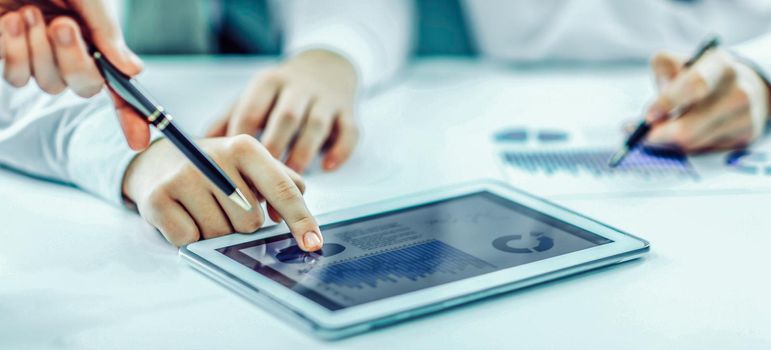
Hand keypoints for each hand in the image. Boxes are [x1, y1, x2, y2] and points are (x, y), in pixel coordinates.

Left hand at [0, 0, 148, 149]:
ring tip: (28, 12)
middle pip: (83, 88)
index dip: (132, 114)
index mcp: (96, 39)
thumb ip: (108, 34)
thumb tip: (134, 72)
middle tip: (62, 24)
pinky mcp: (5, 54)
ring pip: (46, 84)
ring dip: (37, 50)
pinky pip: (15, 75)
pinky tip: (8, 20)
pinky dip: (12, 50)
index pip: (119, 85)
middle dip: (74, 61)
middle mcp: (69, 52)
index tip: (140, 140)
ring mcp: (36, 55)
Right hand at [122, 135, 323, 250]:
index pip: (282, 190)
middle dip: (242, 224)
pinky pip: (189, 239)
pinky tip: (184, 214)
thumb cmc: (215, 168)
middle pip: (250, 221)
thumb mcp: (251, 164)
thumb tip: (284, 215)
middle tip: (225, 205)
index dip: (301, 220)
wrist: (157, 162)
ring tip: (202, 207)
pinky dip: (190, 236)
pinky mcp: (157, 199)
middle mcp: (214, 158)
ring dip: (215, 231)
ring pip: (219, 234)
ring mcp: (183, 178)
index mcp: (245, 147)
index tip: (313, 243)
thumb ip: (282, 183)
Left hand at [207, 50, 358, 172]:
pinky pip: (349, 131)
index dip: (242, 142)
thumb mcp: (254, 95)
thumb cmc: (282, 90)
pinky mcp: (348, 111)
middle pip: (286, 117)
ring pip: (316, 125)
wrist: (328, 65)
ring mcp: (326, 98)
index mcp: (268, 82)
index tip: (234, 170)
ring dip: (303, 154)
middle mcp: (298, 86)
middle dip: (273, 149)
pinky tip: (327, 167)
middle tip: (261, 182)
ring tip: (290, 181)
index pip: (252, 110)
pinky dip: (340, 150)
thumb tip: (198, 147)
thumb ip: (228, 118)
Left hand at [644, 49, 770, 152]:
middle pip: (689, 126)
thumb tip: (652, 108)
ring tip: (663, 131)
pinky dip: (687, 146)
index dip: (667, 102)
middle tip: (644, 135)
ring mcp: (744, 116)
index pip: (695, 84)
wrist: (744, 87)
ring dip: (671, 141)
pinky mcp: (745, 137)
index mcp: (719, 65)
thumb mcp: (679, 63)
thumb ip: (662, 71)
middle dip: (660, 134)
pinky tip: (685, 135)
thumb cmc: (701, 76)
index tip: (648, 117)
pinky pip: (704, 151)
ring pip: (693, 143)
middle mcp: (738, 90)